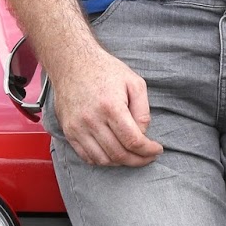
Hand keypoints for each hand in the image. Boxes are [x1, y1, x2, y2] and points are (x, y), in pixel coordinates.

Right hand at [50, 45, 163, 168]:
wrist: (72, 62)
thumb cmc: (105, 70)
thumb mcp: (134, 83)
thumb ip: (143, 111)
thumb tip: (142, 134)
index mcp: (111, 107)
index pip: (133, 141)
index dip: (148, 151)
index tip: (157, 150)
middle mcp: (92, 120)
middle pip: (119, 154)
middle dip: (138, 160)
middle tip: (147, 157)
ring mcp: (77, 127)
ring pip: (103, 160)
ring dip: (120, 162)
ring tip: (131, 155)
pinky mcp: (68, 131)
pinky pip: (86, 156)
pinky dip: (102, 160)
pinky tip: (113, 153)